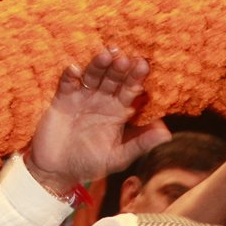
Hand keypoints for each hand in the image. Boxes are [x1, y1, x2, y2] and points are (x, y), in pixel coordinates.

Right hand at [22, 47, 169, 196]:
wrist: (58, 170)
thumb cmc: (90, 164)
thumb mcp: (117, 157)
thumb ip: (140, 144)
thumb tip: (167, 134)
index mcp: (118, 110)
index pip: (130, 90)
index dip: (136, 77)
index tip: (143, 65)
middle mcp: (102, 99)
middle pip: (112, 78)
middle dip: (118, 68)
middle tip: (124, 58)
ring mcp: (82, 97)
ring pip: (92, 76)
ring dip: (98, 65)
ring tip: (105, 55)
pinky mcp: (62, 99)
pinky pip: (67, 83)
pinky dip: (70, 76)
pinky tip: (75, 69)